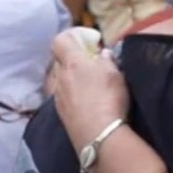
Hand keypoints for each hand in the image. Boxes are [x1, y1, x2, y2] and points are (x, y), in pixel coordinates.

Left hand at [50, 29, 130, 149]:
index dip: (73, 37)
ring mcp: (58, 97)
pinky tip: (89, 103)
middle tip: (94, 65)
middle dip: (75, 59)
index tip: (91, 42)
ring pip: (62, 80)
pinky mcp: (61, 114)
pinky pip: (65, 97)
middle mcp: (60, 77)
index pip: (60, 40)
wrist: (99, 136)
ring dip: (74, 79)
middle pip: (61, 61)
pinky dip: (74, 95)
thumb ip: (106, 60)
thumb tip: (102, 54)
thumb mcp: (115, 73)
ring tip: (93, 86)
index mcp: (72, 62)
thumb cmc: (109, 98)